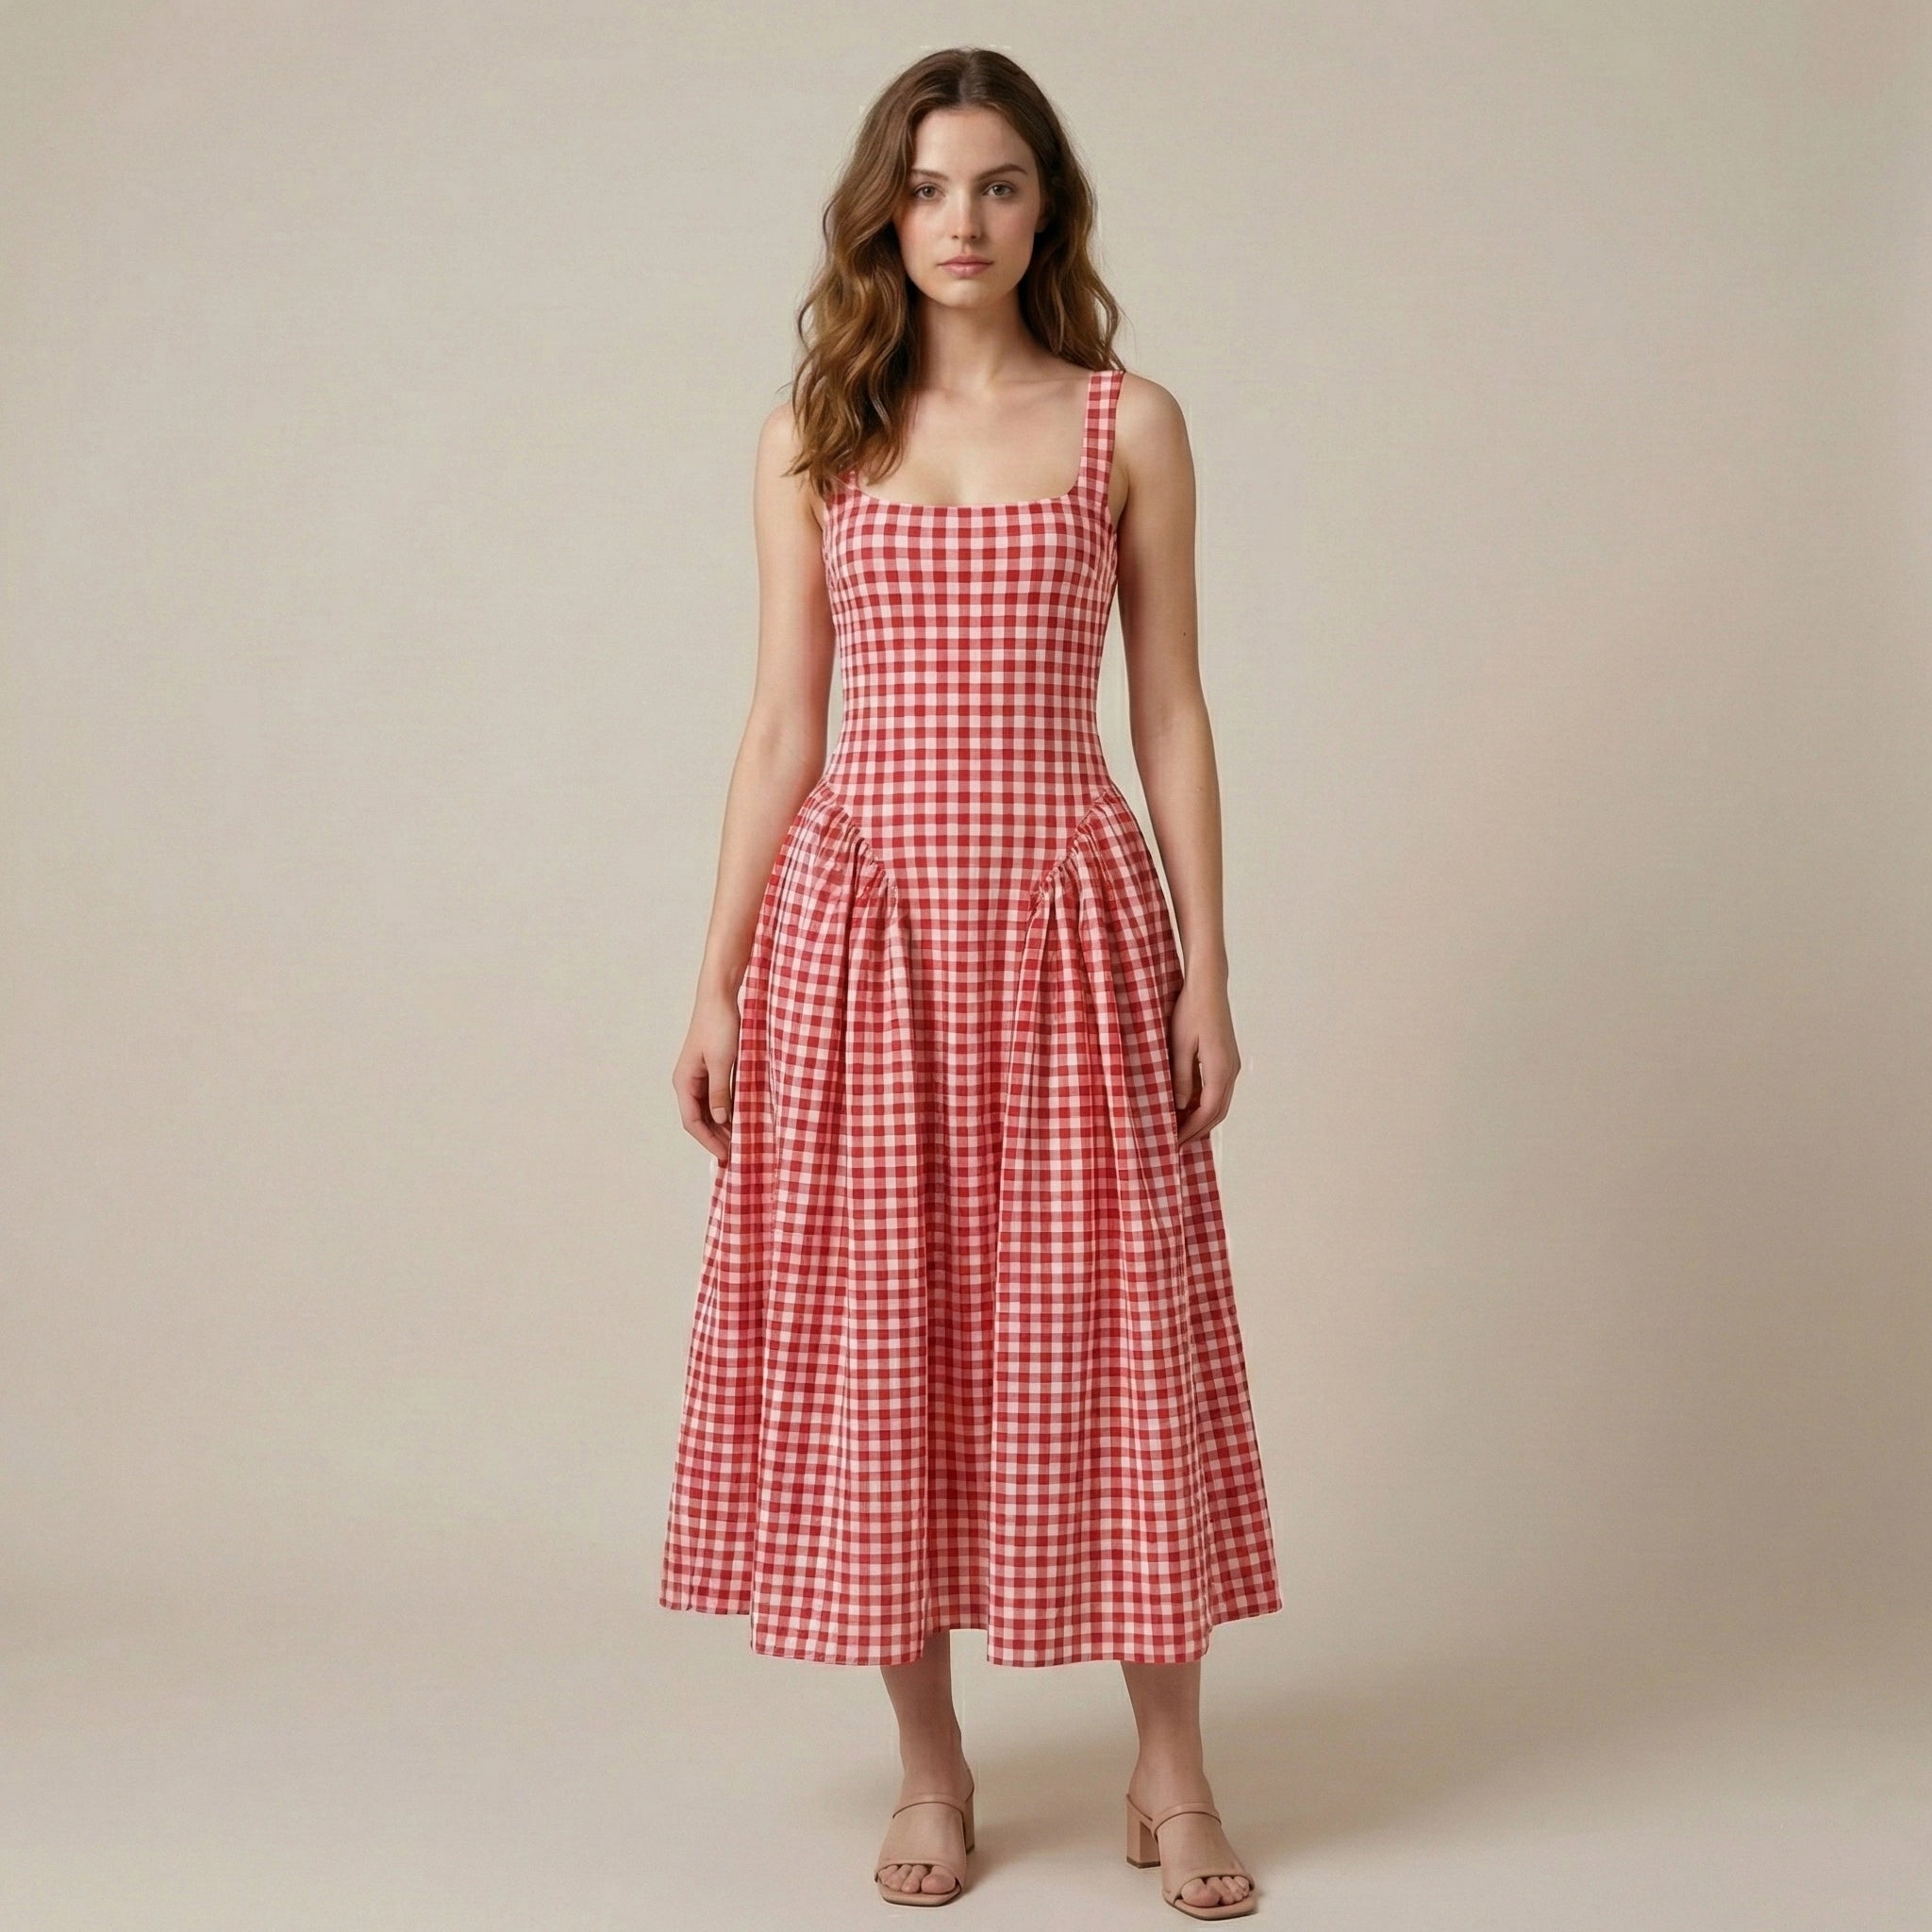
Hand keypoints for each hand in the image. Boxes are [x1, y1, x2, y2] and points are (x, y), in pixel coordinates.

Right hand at [673, 989, 740, 1161]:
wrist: (719, 997)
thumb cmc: (719, 1026)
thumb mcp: (722, 1063)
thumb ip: (720, 1092)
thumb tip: (722, 1120)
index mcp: (684, 1082)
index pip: (692, 1122)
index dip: (708, 1141)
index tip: (725, 1155)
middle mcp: (688, 1081)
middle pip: (699, 1118)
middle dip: (715, 1137)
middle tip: (735, 1154)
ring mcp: (699, 1075)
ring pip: (708, 1109)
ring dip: (722, 1125)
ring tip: (739, 1141)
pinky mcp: (711, 1068)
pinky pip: (716, 1096)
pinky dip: (726, 1110)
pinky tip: (740, 1118)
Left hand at [1170, 974, 1238, 1144]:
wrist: (1208, 986)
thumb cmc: (1191, 1011)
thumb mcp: (1179, 1045)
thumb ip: (1181, 1078)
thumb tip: (1180, 1106)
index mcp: (1220, 1069)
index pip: (1207, 1111)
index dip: (1191, 1129)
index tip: (1174, 1142)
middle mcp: (1231, 1071)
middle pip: (1218, 1112)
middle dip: (1198, 1130)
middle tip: (1177, 1142)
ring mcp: (1232, 1065)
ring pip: (1220, 1102)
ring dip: (1203, 1118)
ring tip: (1181, 1128)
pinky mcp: (1227, 1059)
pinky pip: (1219, 1090)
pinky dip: (1205, 1104)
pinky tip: (1188, 1106)